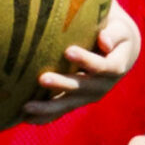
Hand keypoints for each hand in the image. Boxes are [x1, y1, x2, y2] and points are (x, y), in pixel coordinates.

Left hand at [24, 0, 140, 121]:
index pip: (103, 66)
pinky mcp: (77, 101)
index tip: (68, 50)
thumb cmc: (114, 30)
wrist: (118, 48)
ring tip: (26, 106)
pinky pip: (61, 110)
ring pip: (69, 104)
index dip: (87, 60)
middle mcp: (104, 85)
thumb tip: (105, 42)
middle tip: (42, 78)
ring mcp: (89, 96)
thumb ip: (113, 33)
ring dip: (49, 107)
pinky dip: (44, 116)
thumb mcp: (119, 27)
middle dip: (63, 84)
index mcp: (116, 66)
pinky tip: (26, 118)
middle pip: (83, 88)